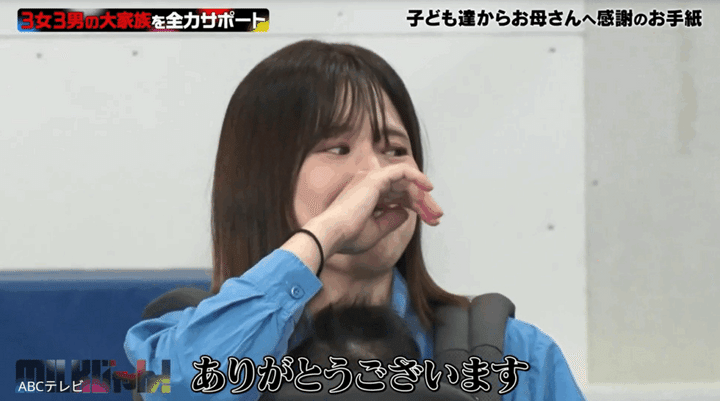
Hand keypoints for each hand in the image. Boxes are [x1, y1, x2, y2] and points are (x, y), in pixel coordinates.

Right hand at [307, 164, 442, 256]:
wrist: (332, 235)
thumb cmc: (348, 236)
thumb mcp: (376, 230)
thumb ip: (392, 219)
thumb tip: (406, 212)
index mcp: (366, 196)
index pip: (397, 197)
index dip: (416, 208)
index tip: (431, 221)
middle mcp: (368, 184)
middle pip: (404, 189)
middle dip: (423, 203)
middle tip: (438, 216)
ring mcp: (371, 179)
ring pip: (406, 183)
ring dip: (423, 197)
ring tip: (436, 211)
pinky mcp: (375, 179)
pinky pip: (402, 171)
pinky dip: (417, 177)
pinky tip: (428, 188)